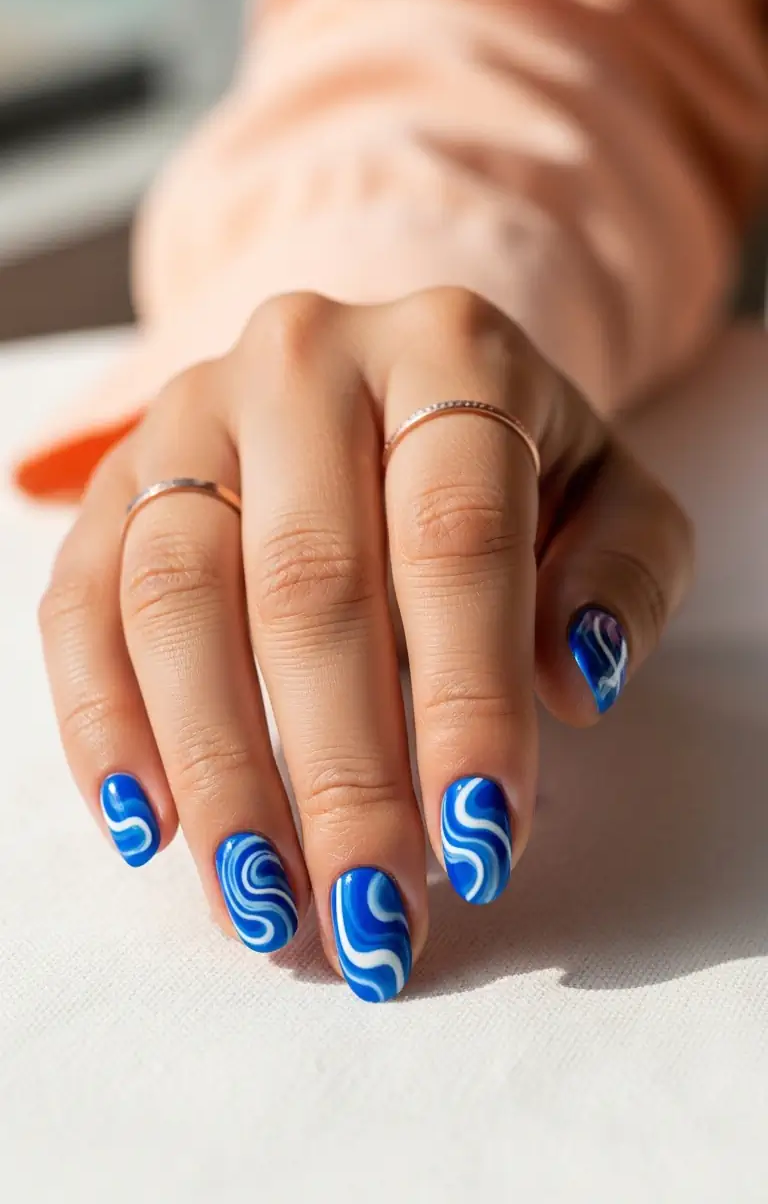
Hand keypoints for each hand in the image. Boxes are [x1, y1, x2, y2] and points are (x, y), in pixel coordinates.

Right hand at [39, 288, 692, 1001]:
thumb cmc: (513, 466)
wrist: (392, 382)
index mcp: (448, 350)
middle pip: (308, 582)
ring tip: (267, 902)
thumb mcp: (612, 495)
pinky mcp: (116, 475)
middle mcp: (303, 361)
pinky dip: (103, 721)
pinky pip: (81, 601)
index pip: (454, 538)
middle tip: (372, 912)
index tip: (483, 844)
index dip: (469, 700)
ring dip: (218, 769)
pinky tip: (147, 827)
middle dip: (342, 771)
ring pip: (179, 598)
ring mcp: (192, 411)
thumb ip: (622, 575)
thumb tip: (576, 682)